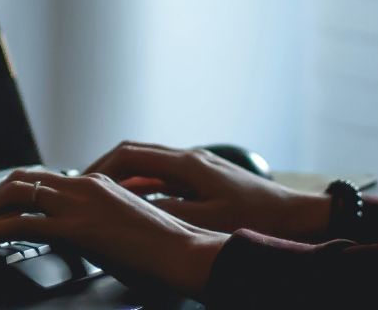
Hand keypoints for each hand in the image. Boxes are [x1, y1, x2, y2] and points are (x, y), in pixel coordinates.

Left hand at [0, 169, 228, 294]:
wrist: (185, 254)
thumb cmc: (165, 253)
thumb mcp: (125, 233)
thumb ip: (101, 230)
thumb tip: (87, 242)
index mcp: (99, 184)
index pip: (46, 180)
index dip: (17, 192)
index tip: (0, 206)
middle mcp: (85, 185)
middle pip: (23, 179)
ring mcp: (78, 202)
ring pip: (15, 193)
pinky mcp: (73, 225)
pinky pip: (18, 222)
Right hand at [86, 141, 331, 240]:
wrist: (297, 217)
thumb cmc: (257, 219)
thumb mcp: (207, 221)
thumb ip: (166, 212)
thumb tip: (130, 207)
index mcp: (187, 164)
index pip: (130, 155)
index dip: (100, 167)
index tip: (81, 183)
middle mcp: (191, 158)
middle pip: (136, 155)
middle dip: (106, 170)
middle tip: (83, 189)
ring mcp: (199, 166)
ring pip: (150, 165)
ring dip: (125, 178)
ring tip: (103, 198)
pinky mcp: (207, 178)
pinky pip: (165, 176)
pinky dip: (145, 186)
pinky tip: (139, 205)